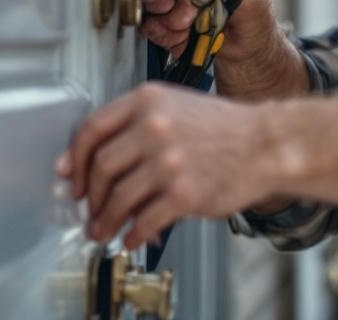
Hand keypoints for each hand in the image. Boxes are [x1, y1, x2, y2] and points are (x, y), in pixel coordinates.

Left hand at [55, 83, 273, 248]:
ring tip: (104, 230)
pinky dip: (133, 234)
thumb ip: (136, 124)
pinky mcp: (183, 193)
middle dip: (91, 195)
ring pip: (118, 198)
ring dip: (105, 220)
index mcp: (149, 100)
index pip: (92, 128)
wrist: (267, 144)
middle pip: (101, 167)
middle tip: (90, 210)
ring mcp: (168, 161)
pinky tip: (134, 237)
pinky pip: (144, 220)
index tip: (71, 176)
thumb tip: (93, 161)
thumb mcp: (177, 105)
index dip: (76, 157)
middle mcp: (154, 127)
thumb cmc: (225, 128)